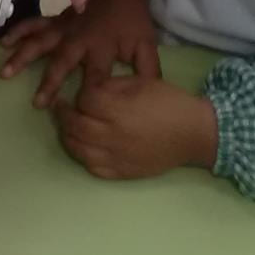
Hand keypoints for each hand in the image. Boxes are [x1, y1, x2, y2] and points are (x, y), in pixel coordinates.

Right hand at [0, 0, 158, 106]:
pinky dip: (18, 31)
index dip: (89, 93)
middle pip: (62, 61)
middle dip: (50, 81)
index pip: (96, 76)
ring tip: (5, 72)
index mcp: (103, 48)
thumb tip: (151, 98)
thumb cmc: (131, 22)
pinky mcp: (55, 21)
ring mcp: (64, 28)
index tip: (78, 112)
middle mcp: (79, 39)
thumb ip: (147, 71)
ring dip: (23, 56)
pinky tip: (3, 42)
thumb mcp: (146, 45)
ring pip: (40, 42)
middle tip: (37, 102)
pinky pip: (33, 24)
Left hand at [54, 76, 217, 180]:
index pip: (85, 101)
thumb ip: (111, 85)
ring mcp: (117, 157)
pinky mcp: (123, 173)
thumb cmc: (168, 102)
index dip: (80, 94)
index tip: (82, 92)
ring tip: (68, 127)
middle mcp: (114, 135)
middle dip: (64, 114)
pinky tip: (83, 147)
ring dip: (68, 136)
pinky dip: (83, 157)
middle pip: (75, 126)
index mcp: (119, 110)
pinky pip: (94, 169)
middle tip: (61, 107)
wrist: (194, 133)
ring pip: (79, 149)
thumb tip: (89, 91)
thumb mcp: (140, 81)